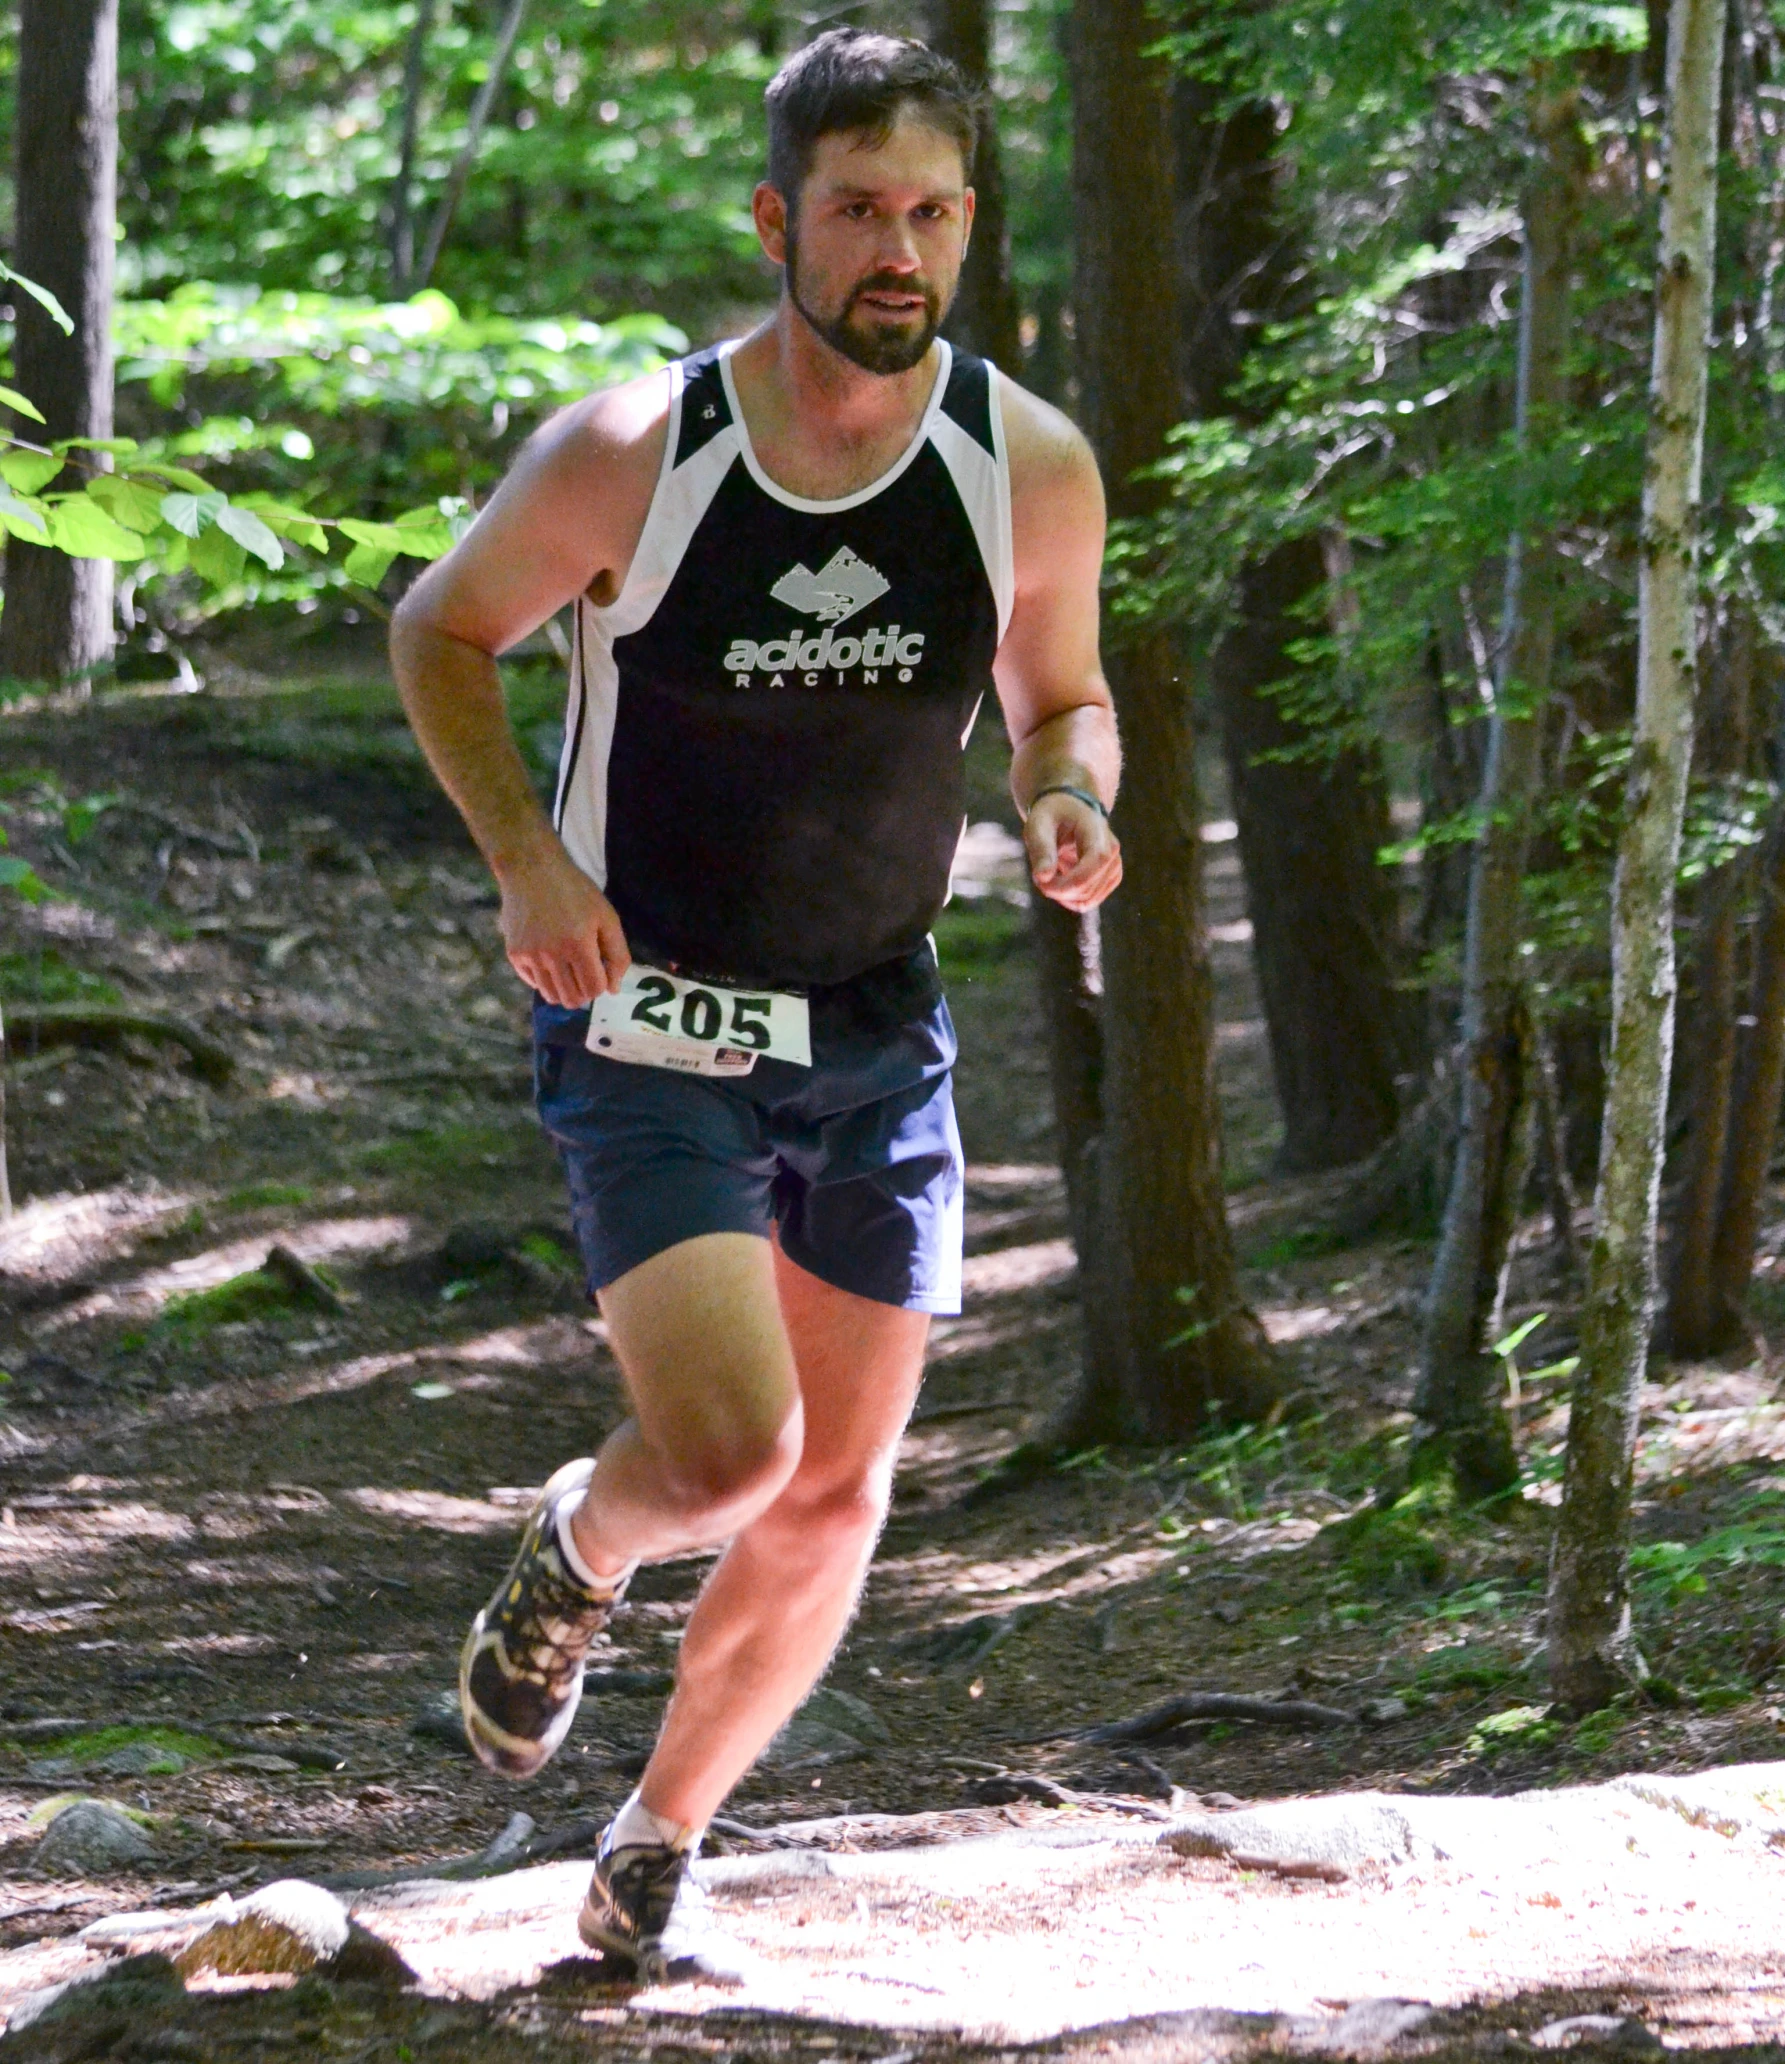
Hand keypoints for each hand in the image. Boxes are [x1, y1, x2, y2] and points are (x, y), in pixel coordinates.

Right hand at [498, 840, 630, 1005]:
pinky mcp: (514, 954)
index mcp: (579, 945)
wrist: (532, 870)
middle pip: (572, 999)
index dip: (602, 986)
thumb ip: (617, 954)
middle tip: (584, 975)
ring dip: (564, 990)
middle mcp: (552, 955)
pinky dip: (546, 980)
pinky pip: (534, 983)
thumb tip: (612, 989)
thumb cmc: (575, 891)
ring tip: (568, 972)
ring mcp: (530, 956)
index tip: (600, 972)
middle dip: (584, 993)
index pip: (594, 989)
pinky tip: (550, 960)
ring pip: (551, 996)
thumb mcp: (607, 916)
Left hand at [1025, 791, 1122, 912]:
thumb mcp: (1038, 824)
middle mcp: (1112, 850)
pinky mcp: (1111, 878)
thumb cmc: (1051, 815)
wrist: (1069, 810)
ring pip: (1088, 898)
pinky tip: (1059, 884)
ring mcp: (1114, 865)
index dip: (1067, 883)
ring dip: (1062, 895)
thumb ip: (1040, 849)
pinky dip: (1071, 899)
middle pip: (1087, 887)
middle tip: (1038, 876)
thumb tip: (1043, 877)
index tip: (1041, 883)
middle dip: (1058, 890)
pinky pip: (1090, 901)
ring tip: (1048, 874)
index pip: (1094, 864)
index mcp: (1096, 830)